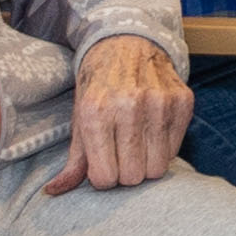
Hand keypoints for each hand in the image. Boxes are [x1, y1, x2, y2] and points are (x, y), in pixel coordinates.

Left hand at [67, 35, 192, 190]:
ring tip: (137, 146)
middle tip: (121, 156)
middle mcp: (129, 106)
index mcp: (95, 112)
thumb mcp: (79, 119)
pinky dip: (163, 148)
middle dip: (125, 173)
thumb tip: (53, 192)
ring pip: (157, 168)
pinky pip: (175, 150)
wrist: (126, 43)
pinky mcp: (183, 101)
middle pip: (133, 176)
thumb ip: (73, 161)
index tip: (103, 164)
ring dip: (146, 163)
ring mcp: (159, 102)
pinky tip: (152, 131)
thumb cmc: (98, 86)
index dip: (103, 177)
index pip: (106, 178)